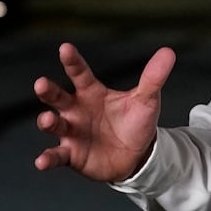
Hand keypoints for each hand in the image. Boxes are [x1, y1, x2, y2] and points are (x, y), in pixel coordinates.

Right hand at [33, 42, 175, 182]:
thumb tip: (168, 52)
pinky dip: (47, 158)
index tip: (65, 48)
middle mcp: (76, 110)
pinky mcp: (71, 154)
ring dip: (47, 122)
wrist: (136, 156)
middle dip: (48, 91)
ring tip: (48, 120)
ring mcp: (71, 132)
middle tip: (41, 83)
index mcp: (92, 92)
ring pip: (54, 124)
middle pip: (57, 97)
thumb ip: (153, 78)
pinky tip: (41, 162)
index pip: (80, 73)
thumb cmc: (136, 123)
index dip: (72, 61)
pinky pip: (56, 155)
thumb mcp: (146, 101)